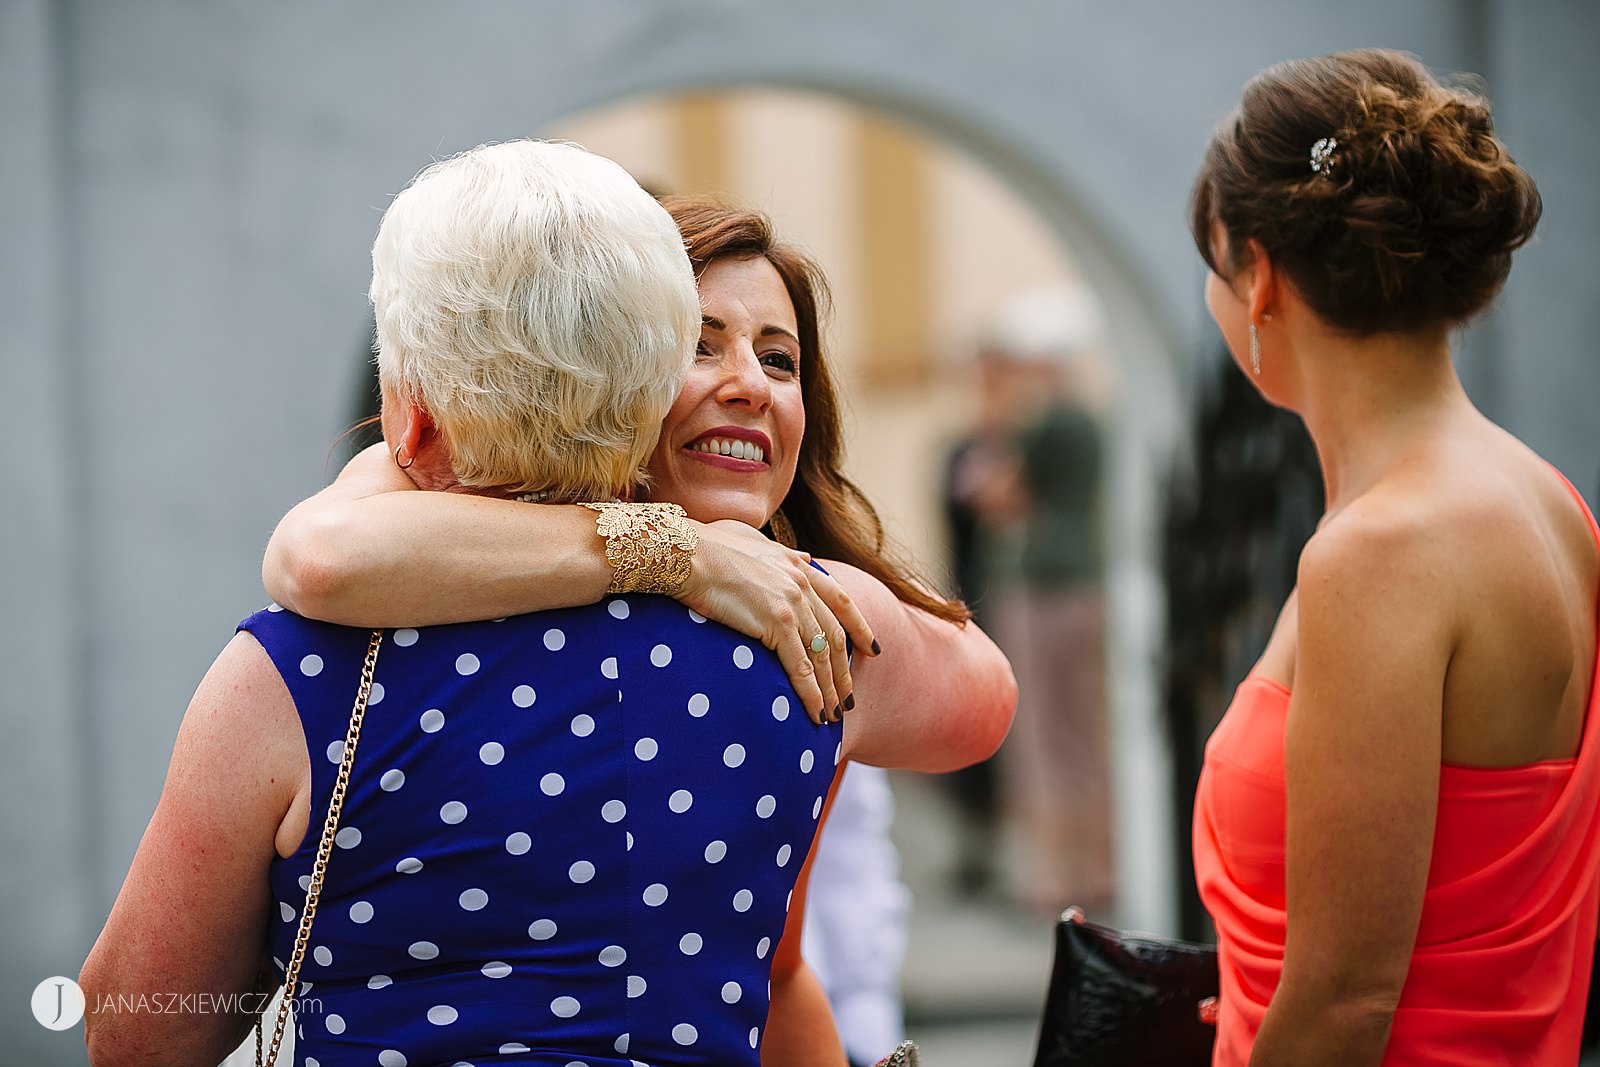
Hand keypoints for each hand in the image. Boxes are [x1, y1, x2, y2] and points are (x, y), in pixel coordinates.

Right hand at [677, 520, 877, 724]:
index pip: (841, 600)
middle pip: (835, 636)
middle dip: (844, 672)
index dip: (859, 627)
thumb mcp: (755, 540)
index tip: (870, 648)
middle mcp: (802, 584)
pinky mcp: (776, 623)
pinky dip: (811, 694)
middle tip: (848, 698)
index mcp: (799, 565)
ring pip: (822, 656)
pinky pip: (801, 667)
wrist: (688, 553)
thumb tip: (803, 556)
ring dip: (830, 690)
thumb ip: (782, 553)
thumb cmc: (709, 546)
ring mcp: (792, 604)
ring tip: (833, 714)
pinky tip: (816, 713)